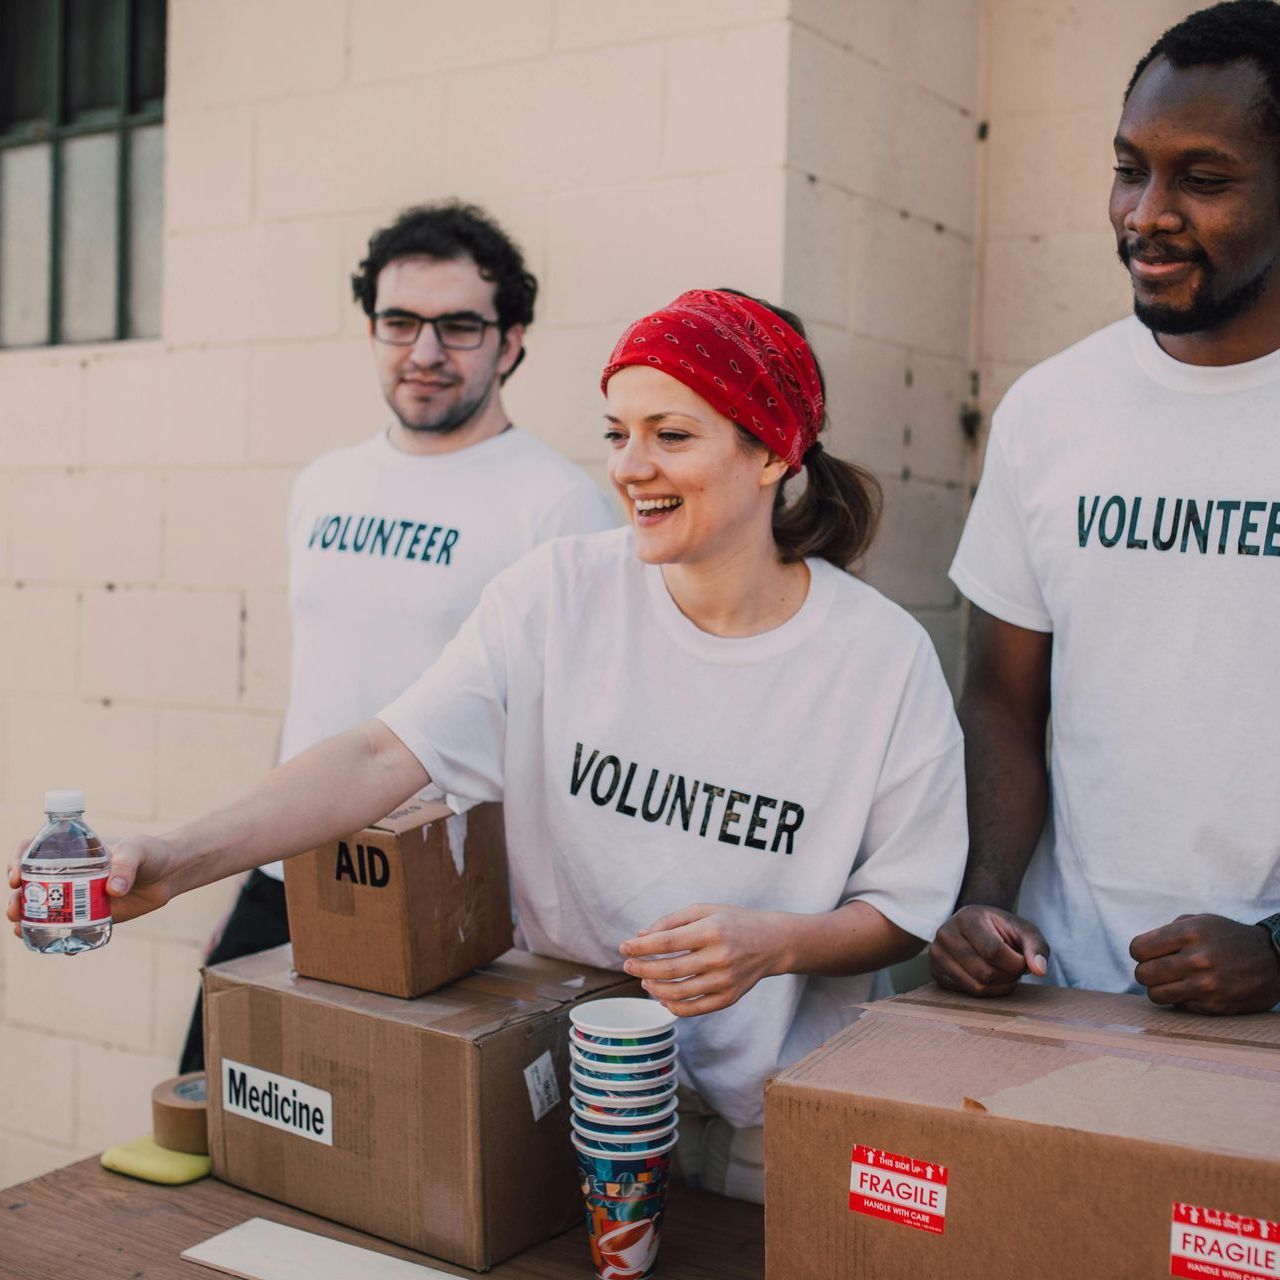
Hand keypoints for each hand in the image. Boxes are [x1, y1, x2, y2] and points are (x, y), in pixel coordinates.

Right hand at [8, 834, 182, 935]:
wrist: (170, 873)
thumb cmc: (150, 853)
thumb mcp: (137, 851)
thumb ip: (126, 865)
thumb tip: (113, 890)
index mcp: (72, 851)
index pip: (34, 851)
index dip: (18, 861)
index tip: (16, 876)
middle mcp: (69, 874)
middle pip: (30, 886)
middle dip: (16, 899)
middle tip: (16, 910)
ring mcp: (78, 897)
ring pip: (43, 910)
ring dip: (27, 921)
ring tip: (22, 930)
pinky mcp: (91, 917)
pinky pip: (68, 930)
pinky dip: (60, 940)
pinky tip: (60, 947)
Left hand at [618, 903, 792, 1016]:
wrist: (773, 942)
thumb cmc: (734, 922)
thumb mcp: (705, 910)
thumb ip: (671, 921)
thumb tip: (640, 936)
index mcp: (712, 930)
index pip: (667, 942)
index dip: (641, 947)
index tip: (624, 947)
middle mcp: (720, 957)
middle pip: (670, 970)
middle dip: (642, 968)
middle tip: (628, 966)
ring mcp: (725, 981)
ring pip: (679, 993)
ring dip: (654, 988)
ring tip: (644, 980)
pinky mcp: (729, 998)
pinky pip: (694, 1009)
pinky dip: (673, 1006)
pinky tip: (662, 996)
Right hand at [929, 904, 1049, 995]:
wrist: (976, 927)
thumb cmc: (1002, 929)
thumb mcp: (1023, 930)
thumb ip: (1036, 947)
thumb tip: (1040, 971)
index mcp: (967, 918)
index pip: (993, 951)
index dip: (1015, 963)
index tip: (1022, 960)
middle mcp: (945, 934)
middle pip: (985, 973)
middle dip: (1008, 976)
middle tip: (1014, 968)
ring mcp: (937, 954)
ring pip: (977, 987)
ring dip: (999, 986)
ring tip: (1004, 972)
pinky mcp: (936, 973)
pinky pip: (968, 993)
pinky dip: (987, 991)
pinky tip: (991, 978)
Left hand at [1130, 913, 1279, 1014]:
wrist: (1272, 961)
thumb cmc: (1228, 938)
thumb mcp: (1200, 921)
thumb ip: (1168, 931)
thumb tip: (1141, 949)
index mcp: (1189, 933)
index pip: (1138, 949)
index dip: (1140, 952)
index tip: (1148, 953)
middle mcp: (1196, 959)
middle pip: (1142, 974)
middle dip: (1146, 971)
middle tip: (1158, 969)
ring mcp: (1205, 985)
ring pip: (1155, 994)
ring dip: (1159, 988)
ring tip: (1171, 981)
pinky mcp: (1213, 1006)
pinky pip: (1177, 1006)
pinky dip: (1179, 999)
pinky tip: (1192, 990)